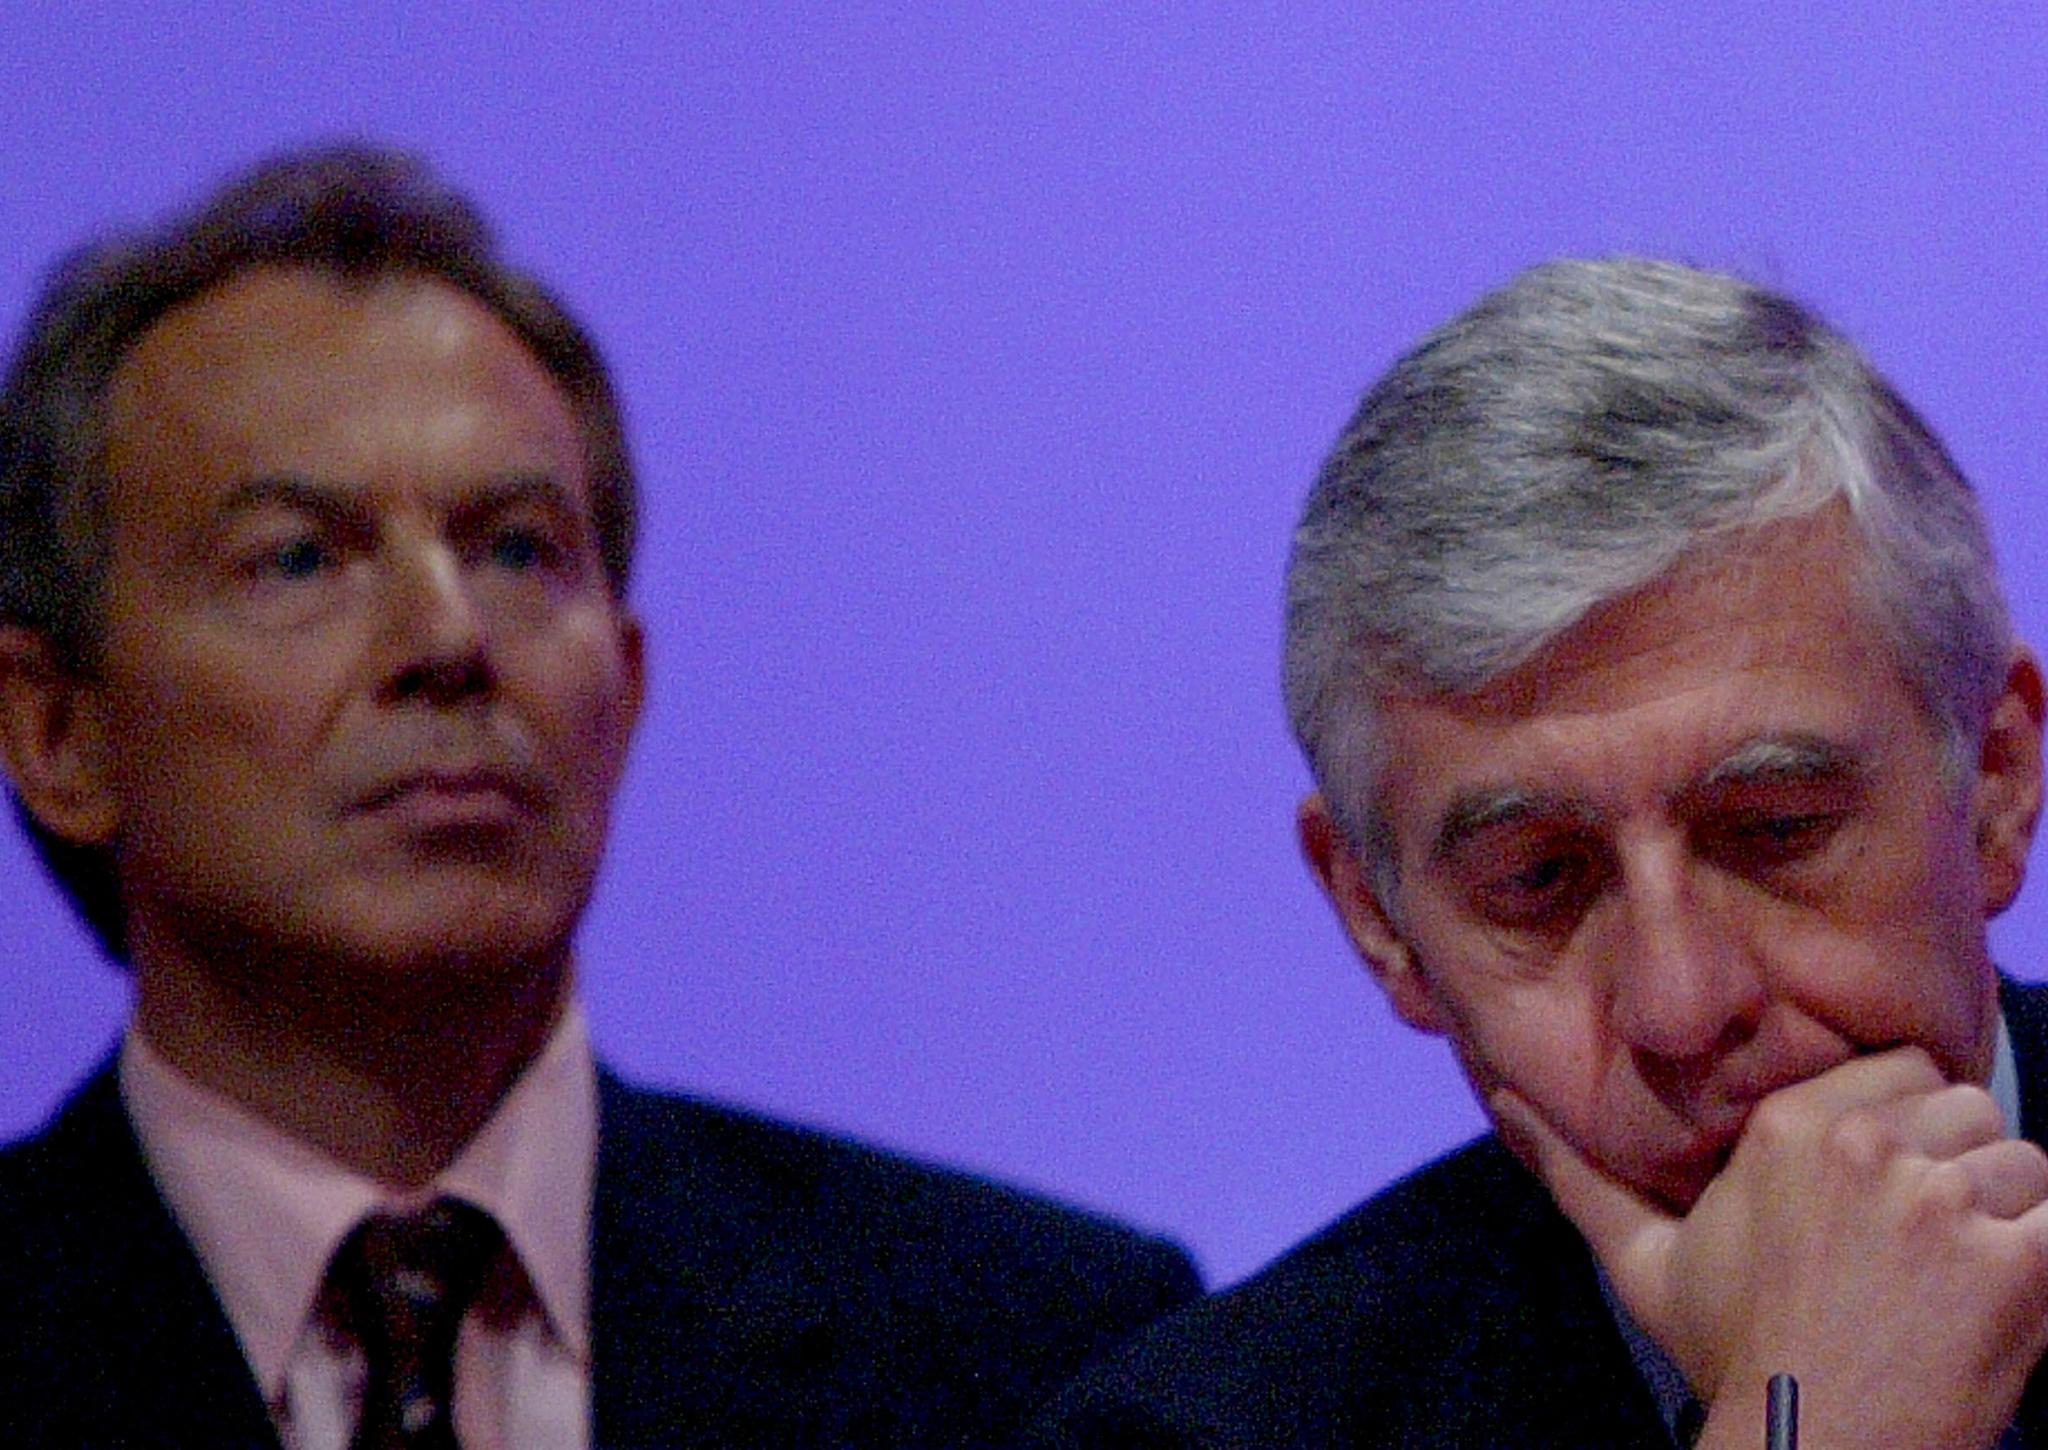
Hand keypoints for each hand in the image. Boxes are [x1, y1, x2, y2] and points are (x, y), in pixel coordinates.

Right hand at [1494, 1049, 2047, 1448]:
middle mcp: (1866, 1147)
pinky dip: (2043, 1257)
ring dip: (2006, 1215)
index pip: (1902, 1066)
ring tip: (1955, 1279)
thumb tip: (1504, 1103)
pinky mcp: (2016, 1259)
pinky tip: (1997, 1303)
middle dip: (1957, 1166)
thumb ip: (1578, 1173)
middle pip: (1967, 1107)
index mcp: (1789, 1128)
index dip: (1902, 1126)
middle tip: (1919, 1244)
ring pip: (2022, 1160)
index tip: (1882, 1189)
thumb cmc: (1735, 1356)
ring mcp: (1942, 1201)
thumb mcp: (1645, 1260)